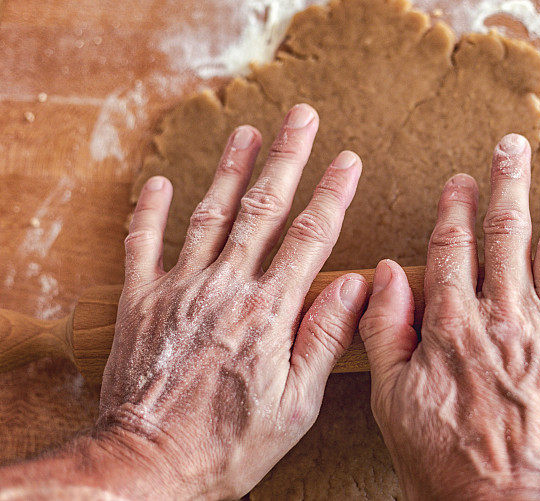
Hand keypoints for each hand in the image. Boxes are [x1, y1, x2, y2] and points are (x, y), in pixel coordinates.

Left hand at [95, 104, 367, 497]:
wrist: (148, 467)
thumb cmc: (228, 443)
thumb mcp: (295, 405)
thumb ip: (324, 337)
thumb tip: (357, 286)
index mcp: (269, 312)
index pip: (311, 236)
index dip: (333, 193)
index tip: (349, 160)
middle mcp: (225, 288)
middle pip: (262, 208)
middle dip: (286, 157)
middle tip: (300, 116)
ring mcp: (179, 289)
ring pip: (209, 213)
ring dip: (231, 169)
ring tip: (247, 132)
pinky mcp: (140, 301)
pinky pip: (142, 244)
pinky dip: (150, 210)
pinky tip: (161, 182)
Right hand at [359, 134, 539, 498]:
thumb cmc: (444, 462)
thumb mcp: (391, 401)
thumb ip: (384, 331)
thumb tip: (382, 275)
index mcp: (454, 326)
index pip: (453, 247)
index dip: (455, 208)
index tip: (460, 180)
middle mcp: (507, 318)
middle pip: (507, 235)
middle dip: (509, 186)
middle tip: (512, 147)